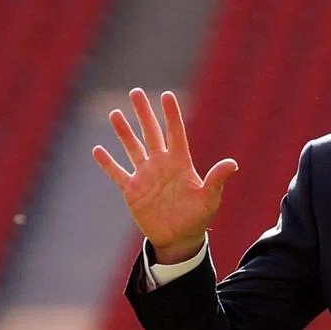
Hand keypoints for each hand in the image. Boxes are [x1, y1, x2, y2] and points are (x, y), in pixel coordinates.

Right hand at [92, 88, 238, 263]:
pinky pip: (117, 173)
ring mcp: (145, 176)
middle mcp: (161, 164)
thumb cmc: (198, 217)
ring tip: (115, 113)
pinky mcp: (132, 190)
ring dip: (124, 132)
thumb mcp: (209, 198)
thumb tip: (233, 163)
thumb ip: (217, 179)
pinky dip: (108, 163)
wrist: (179, 237)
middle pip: (151, 133)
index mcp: (180, 163)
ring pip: (132, 148)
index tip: (167, 95)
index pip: (175, 133)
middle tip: (135, 92)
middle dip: (143, 113)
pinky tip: (97, 149)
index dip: (171, 115)